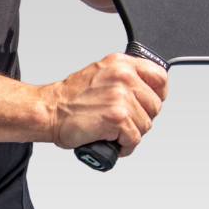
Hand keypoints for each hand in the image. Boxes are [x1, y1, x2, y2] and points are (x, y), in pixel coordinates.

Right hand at [44, 53, 167, 156]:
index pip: (159, 76)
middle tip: (122, 120)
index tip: (147, 103)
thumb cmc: (70, 98)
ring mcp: (121, 96)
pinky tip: (111, 140)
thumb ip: (123, 78)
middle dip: (141, 117)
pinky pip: (135, 138)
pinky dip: (125, 145)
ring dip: (131, 133)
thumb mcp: (100, 74)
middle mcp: (123, 76)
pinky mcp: (118, 117)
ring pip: (146, 124)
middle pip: (155, 105)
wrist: (48, 110)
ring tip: (112, 130)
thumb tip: (145, 92)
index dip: (157, 94)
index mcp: (120, 63)